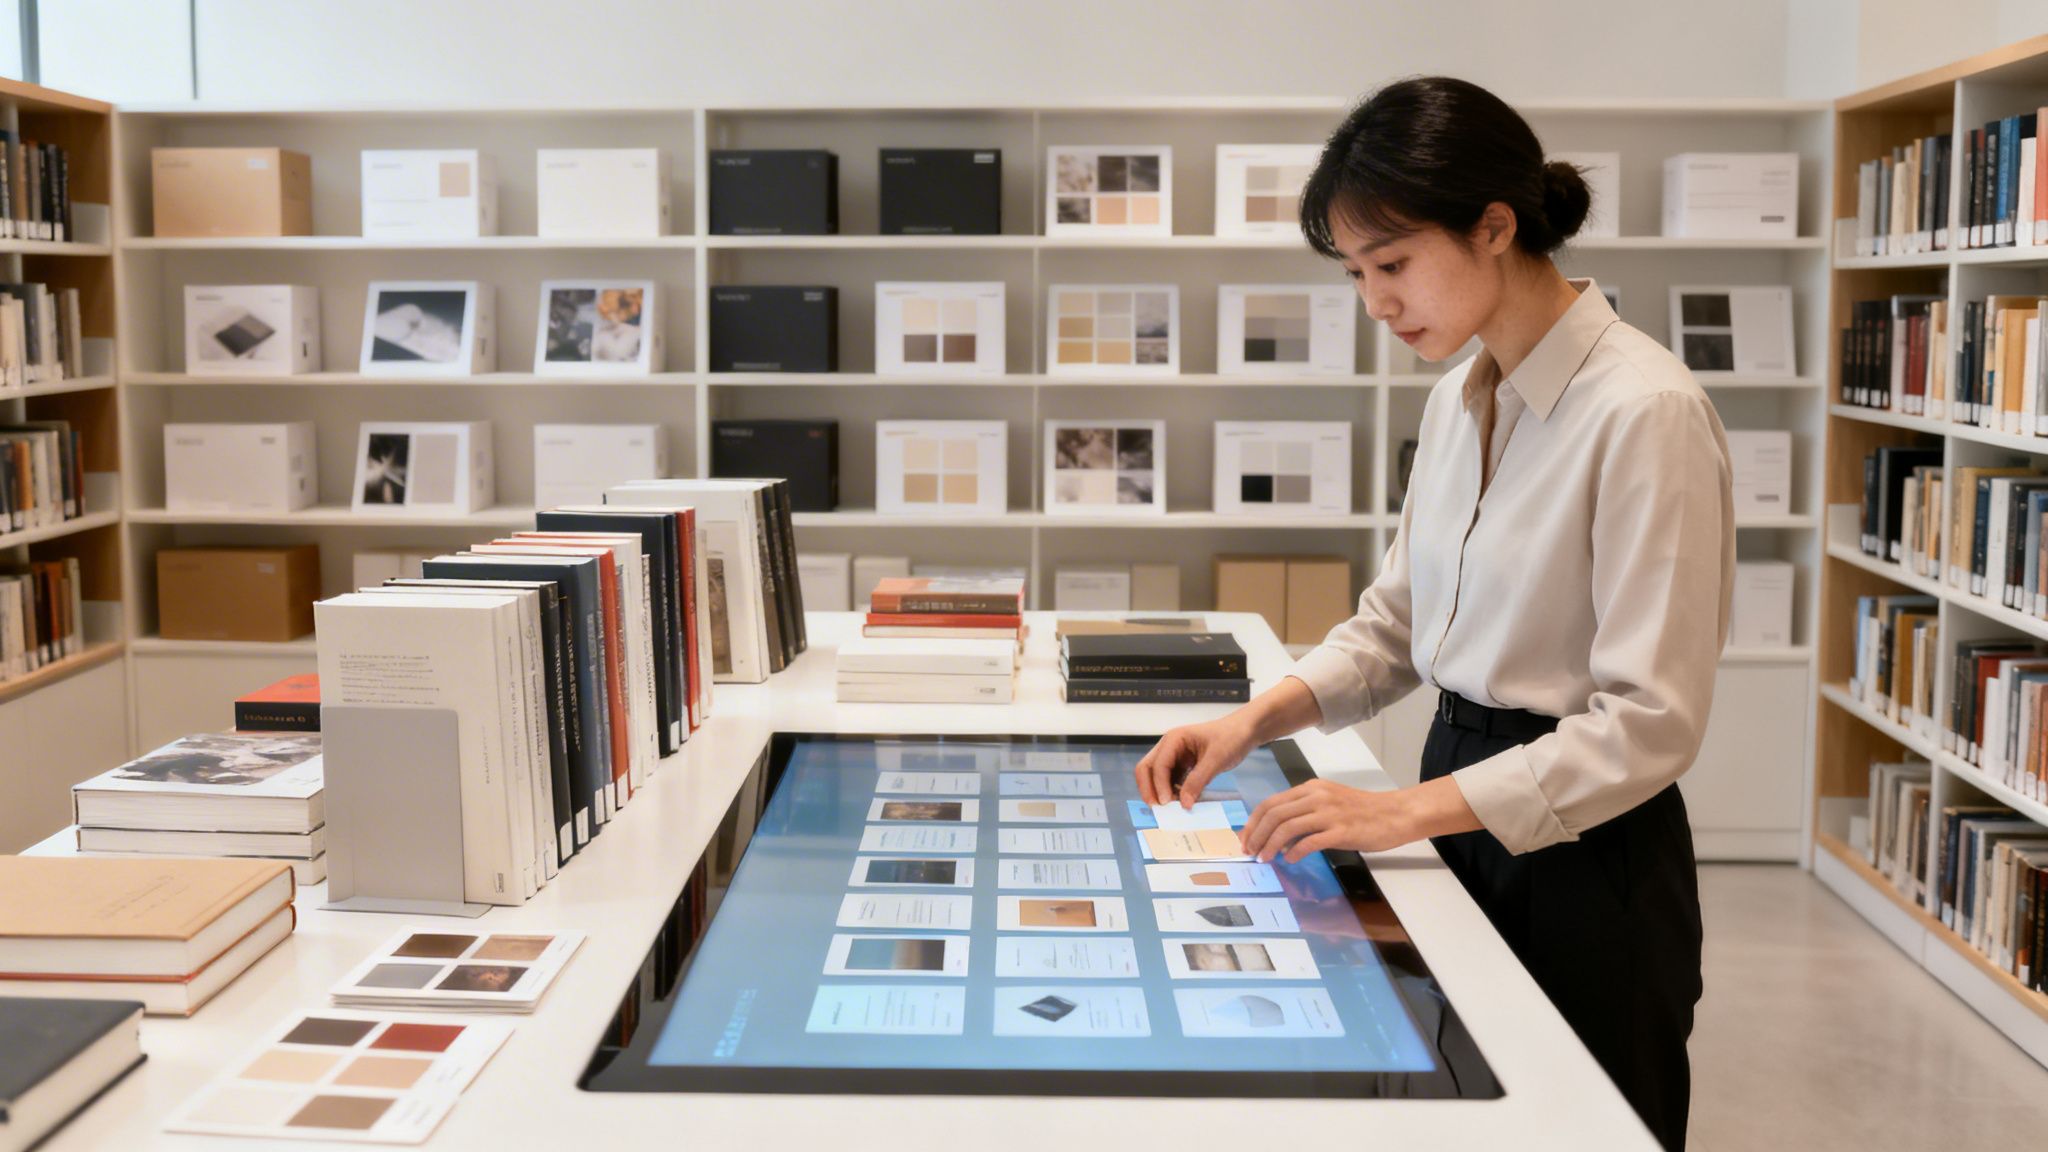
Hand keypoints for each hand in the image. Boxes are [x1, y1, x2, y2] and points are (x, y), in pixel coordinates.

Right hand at [1134, 714, 1256, 807]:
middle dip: (1149, 789)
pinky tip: (1182, 802)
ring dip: (1161, 792)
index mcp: (1174, 739)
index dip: (1159, 785)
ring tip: (1172, 808)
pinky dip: (1172, 792)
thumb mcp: (1216, 759)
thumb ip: (1198, 780)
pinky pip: (1171, 781)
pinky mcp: (1183, 766)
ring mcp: (1175, 757)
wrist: (1245, 732)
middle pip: (1147, 769)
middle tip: (1158, 809)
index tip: (1167, 803)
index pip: (1158, 764)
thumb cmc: (1231, 738)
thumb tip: (1184, 804)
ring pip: (1157, 777)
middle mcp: (1169, 747)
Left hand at [1238, 775, 1482, 861]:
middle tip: (1250, 852)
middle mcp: (1317, 797)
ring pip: (1287, 828)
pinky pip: (1309, 841)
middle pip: (1274, 814)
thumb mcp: (1330, 802)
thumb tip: (1281, 836)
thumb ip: (1306, 813)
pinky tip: (1290, 860)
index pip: (1271, 803)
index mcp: (1311, 788)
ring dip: (1271, 846)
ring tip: (1265, 859)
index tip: (1245, 838)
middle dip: (1256, 835)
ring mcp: (1329, 813)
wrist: (1395, 813)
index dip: (1253, 822)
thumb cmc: (1363, 811)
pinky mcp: (1341, 830)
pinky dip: (1295, 852)